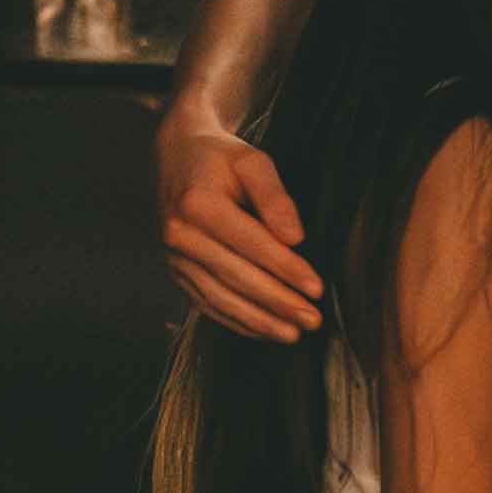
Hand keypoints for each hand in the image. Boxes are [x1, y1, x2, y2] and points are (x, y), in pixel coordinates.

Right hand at [159, 121, 322, 340]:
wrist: (177, 159)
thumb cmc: (222, 159)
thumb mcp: (252, 161)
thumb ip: (275, 197)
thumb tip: (296, 239)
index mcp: (198, 204)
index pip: (252, 243)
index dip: (286, 268)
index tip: (316, 288)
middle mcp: (180, 235)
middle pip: (237, 277)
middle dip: (278, 302)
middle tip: (313, 319)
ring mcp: (175, 258)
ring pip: (221, 298)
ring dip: (259, 321)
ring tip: (293, 333)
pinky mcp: (177, 273)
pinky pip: (208, 304)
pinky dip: (237, 321)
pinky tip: (265, 330)